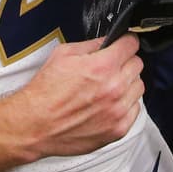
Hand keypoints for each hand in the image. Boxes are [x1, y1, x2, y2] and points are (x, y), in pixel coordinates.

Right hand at [12, 35, 144, 158]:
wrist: (35, 125)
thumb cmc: (45, 92)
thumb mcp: (64, 54)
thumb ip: (91, 45)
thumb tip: (108, 42)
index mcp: (102, 66)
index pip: (132, 44)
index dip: (125, 42)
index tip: (122, 45)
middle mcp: (115, 88)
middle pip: (137, 65)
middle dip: (125, 62)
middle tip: (110, 67)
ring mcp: (118, 110)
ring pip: (138, 87)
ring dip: (127, 84)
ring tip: (108, 87)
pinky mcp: (118, 129)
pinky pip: (135, 109)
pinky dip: (125, 105)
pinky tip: (109, 104)